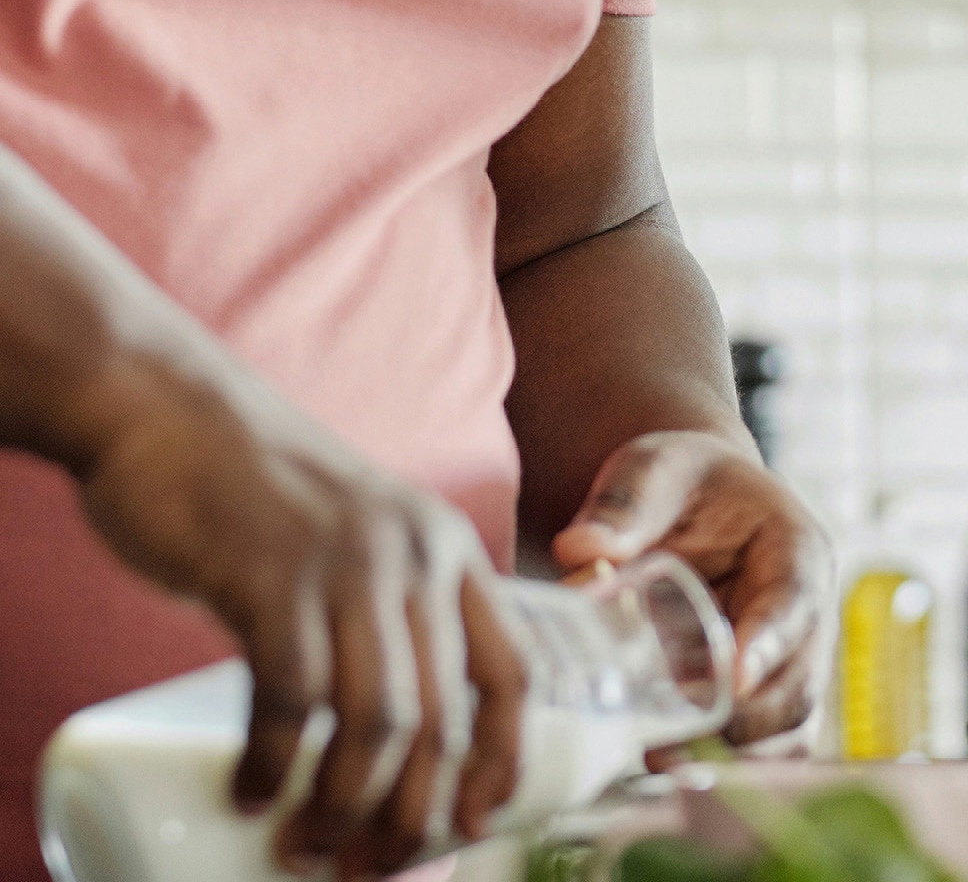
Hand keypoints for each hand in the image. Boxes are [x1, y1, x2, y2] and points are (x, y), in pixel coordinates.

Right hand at [74, 359, 526, 878]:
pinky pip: (292, 699)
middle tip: (360, 868)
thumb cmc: (258, 495)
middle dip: (407, 817)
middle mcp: (415, 556)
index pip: (511, 671)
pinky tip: (250, 792)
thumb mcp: (356, 538)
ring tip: (303, 847)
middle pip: (443, 719)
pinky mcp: (273, 577)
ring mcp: (348, 564)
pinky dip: (274, 764)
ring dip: (343, 807)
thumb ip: (377, 609)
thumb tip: (381, 740)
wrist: (175, 413)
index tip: (469, 827)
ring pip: (378, 723)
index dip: (501, 761)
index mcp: (448, 549)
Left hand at [553, 429, 834, 744]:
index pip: (794, 602)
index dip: (769, 645)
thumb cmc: (678, 481)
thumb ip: (623, 506)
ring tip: (656, 761)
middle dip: (740, 724)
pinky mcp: (763, 699)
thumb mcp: (651, 471)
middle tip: (667, 743)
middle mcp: (808, 613)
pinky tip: (662, 766)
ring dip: (731, 757)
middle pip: (798, 684)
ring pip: (788, 731)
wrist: (690, 501)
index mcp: (794, 547)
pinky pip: (762, 752)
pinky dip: (724, 770)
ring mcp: (792, 662)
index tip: (732, 681)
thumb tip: (580, 552)